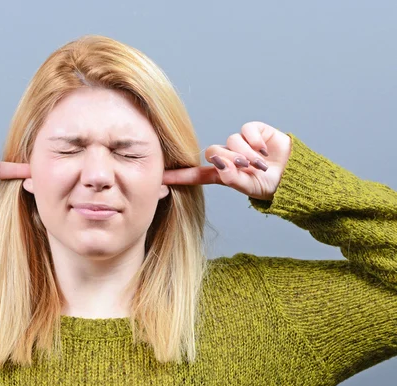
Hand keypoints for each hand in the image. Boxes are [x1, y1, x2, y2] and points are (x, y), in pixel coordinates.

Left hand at [163, 122, 291, 200]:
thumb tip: (220, 164)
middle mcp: (228, 157)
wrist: (294, 175)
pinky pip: (246, 130)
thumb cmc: (270, 185)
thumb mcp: (249, 187)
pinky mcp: (254, 131)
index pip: (196, 174)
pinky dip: (255, 141)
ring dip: (246, 153)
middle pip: (214, 151)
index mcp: (222, 174)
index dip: (179, 176)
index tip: (160, 178)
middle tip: (247, 168)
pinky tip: (264, 150)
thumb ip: (232, 178)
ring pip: (231, 141)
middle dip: (230, 160)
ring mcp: (240, 143)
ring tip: (260, 163)